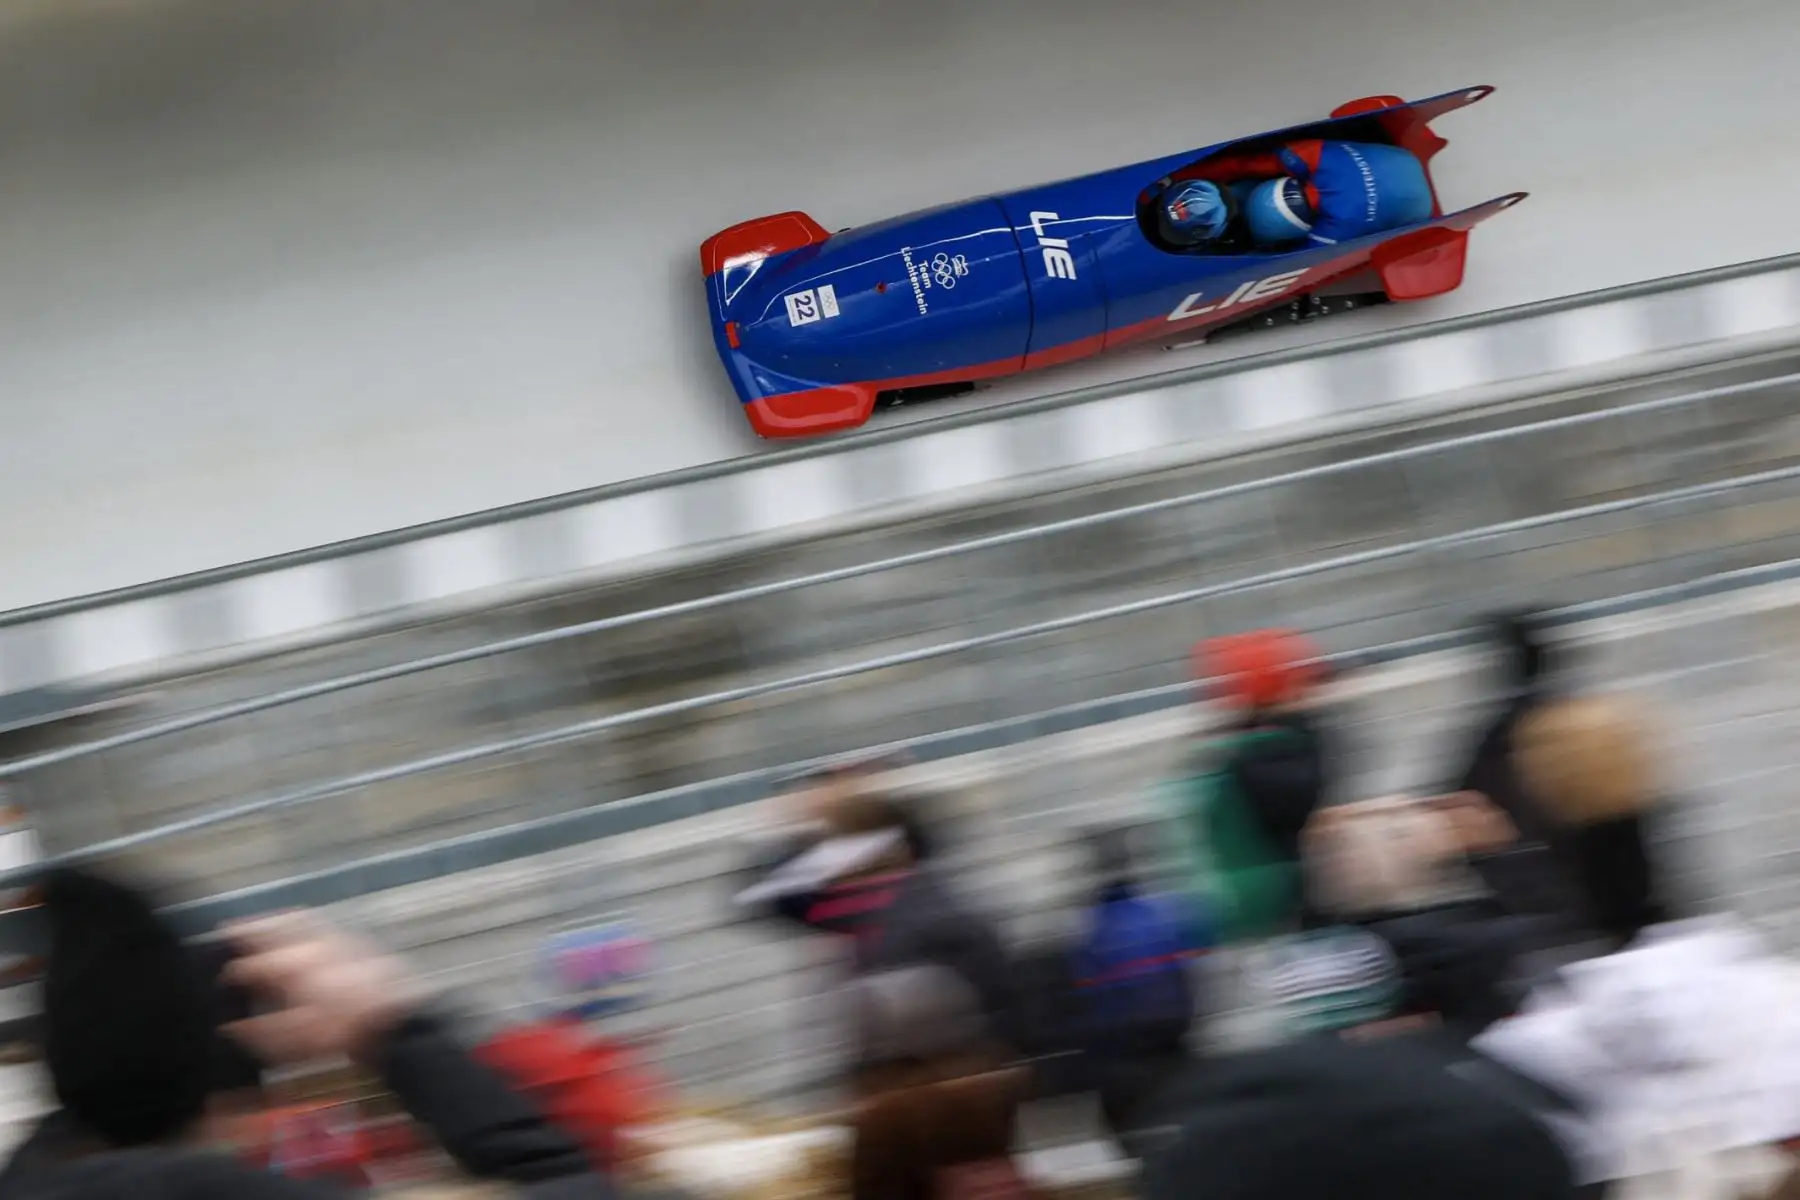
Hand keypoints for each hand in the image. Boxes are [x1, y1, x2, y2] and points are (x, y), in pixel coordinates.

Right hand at [220, 910, 423, 1066]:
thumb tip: (231, 1027)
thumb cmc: (342, 1032)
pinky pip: (321, 924)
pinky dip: (303, 923)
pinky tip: (300, 932)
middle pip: (271, 928)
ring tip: (259, 924)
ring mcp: (334, 939)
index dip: (231, 973)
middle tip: (228, 930)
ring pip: (296, 919)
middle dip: (247, 930)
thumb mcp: (295, 1041)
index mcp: (291, 968)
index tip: (222, 980)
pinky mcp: (354, 941)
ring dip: (274, 921)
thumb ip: (259, 1032)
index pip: (251, 965)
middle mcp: (309, 945)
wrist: (394, 1018)